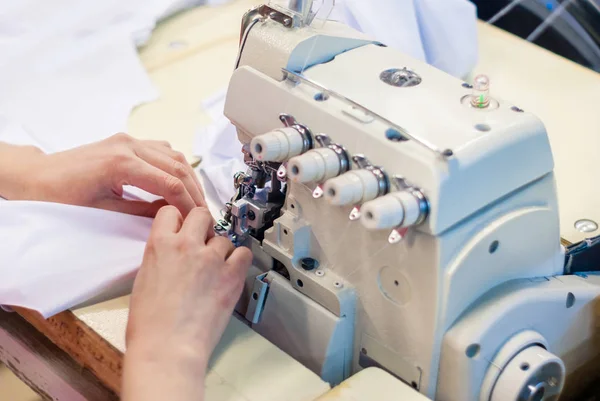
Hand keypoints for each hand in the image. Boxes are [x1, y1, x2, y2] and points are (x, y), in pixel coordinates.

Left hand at [2, 133, 204, 216]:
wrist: (38, 177)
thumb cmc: (62, 195)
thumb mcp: (103, 211)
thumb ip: (142, 211)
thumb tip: (171, 214)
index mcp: (121, 163)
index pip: (170, 184)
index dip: (189, 204)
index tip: (199, 220)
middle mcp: (128, 146)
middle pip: (178, 167)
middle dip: (195, 192)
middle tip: (205, 213)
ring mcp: (128, 140)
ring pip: (174, 155)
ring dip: (189, 178)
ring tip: (196, 200)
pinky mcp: (126, 141)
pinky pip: (161, 150)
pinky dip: (175, 166)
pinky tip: (178, 182)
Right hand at [122, 206, 251, 400]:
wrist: (167, 348)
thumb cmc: (149, 325)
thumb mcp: (143, 279)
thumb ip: (160, 258)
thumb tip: (173, 254)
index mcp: (159, 245)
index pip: (171, 211)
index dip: (178, 220)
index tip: (183, 228)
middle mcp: (186, 245)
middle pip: (201, 215)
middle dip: (203, 226)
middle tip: (202, 243)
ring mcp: (211, 258)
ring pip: (223, 238)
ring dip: (221, 250)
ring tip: (215, 270)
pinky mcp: (231, 275)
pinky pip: (244, 254)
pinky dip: (240, 260)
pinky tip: (232, 271)